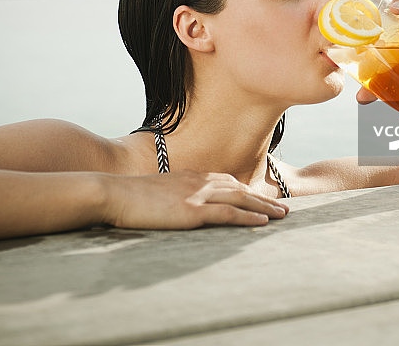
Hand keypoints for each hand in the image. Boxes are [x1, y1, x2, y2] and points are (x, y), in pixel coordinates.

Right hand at [105, 170, 288, 229]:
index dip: (248, 190)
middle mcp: (199, 181)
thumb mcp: (159, 190)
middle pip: (240, 189)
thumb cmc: (131, 196)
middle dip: (264, 198)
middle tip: (284, 208)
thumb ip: (175, 193)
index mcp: (192, 176)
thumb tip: (179, 203)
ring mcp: (197, 195)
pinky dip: (247, 217)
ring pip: (240, 199)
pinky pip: (227, 213)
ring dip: (264, 207)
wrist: (115, 193)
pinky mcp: (192, 210)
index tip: (263, 197)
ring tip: (282, 215)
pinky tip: (262, 222)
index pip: (228, 181)